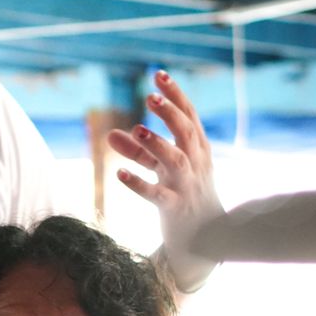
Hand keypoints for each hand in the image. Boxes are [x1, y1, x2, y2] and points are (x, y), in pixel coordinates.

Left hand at [106, 70, 223, 291]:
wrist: (206, 240)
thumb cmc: (184, 196)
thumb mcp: (162, 170)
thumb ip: (137, 151)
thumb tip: (110, 134)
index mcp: (197, 150)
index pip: (190, 117)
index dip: (176, 96)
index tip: (158, 75)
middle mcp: (196, 165)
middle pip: (186, 133)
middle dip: (170, 114)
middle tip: (150, 97)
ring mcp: (186, 187)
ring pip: (175, 161)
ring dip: (157, 145)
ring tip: (137, 129)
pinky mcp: (174, 209)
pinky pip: (157, 195)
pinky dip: (138, 183)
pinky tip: (119, 174)